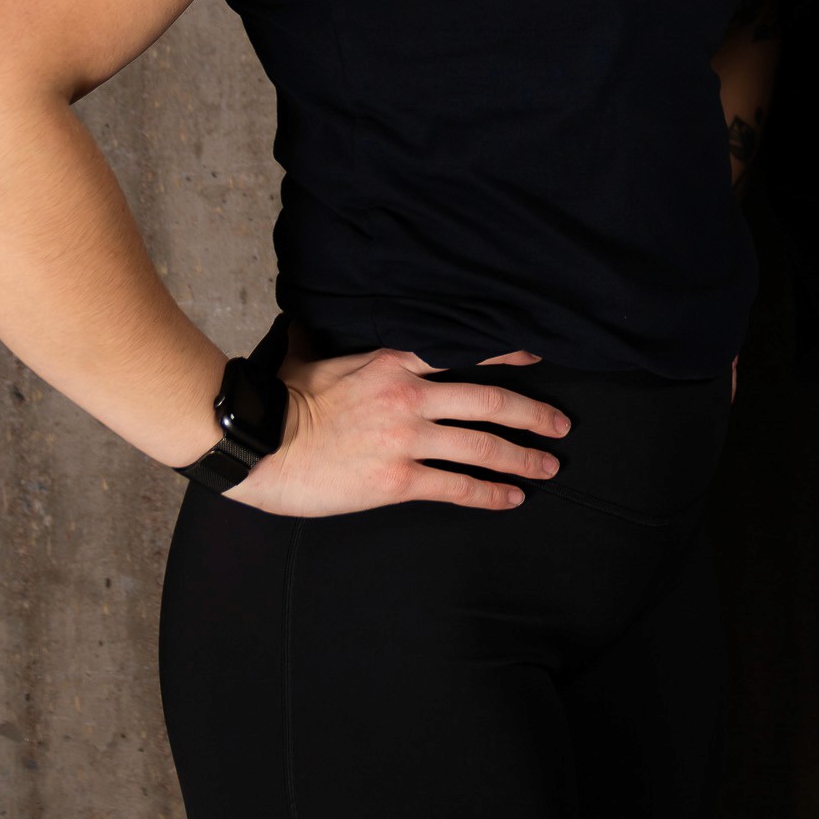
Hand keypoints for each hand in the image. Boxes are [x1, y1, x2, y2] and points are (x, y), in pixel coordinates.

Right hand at [230, 347, 568, 517]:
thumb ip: (320, 336)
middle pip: (489, 400)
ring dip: (522, 457)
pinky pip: (457, 487)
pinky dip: (490, 493)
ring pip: (482, 445)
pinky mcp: (397, 480)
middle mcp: (410, 396)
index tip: (536, 356)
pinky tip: (511, 498)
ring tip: (548, 466)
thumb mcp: (305, 354)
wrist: (258, 443)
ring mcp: (407, 439)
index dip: (506, 354)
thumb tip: (306, 320)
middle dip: (532, 413)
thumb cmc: (278, 399)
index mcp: (393, 361)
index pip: (463, 349)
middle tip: (560, 423)